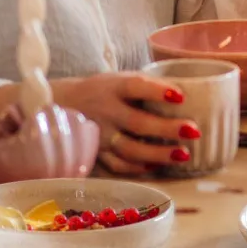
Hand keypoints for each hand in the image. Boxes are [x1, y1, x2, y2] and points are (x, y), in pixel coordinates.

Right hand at [0, 74, 200, 175]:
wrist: (53, 105)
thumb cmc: (98, 91)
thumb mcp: (115, 80)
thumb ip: (143, 87)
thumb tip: (187, 93)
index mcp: (111, 86)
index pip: (135, 85)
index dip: (157, 90)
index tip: (181, 95)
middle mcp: (104, 110)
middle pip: (138, 121)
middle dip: (168, 128)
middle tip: (193, 131)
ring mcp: (98, 134)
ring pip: (130, 148)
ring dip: (158, 153)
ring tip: (183, 154)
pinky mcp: (94, 152)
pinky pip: (117, 165)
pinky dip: (138, 167)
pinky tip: (157, 166)